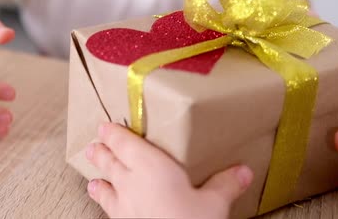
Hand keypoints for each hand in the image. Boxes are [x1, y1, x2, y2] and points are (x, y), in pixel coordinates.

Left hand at [85, 123, 252, 218]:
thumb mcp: (214, 204)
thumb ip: (226, 184)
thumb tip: (244, 171)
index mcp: (150, 166)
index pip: (124, 143)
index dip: (112, 133)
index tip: (105, 126)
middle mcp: (130, 182)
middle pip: (110, 162)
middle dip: (101, 152)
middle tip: (94, 145)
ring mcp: (122, 206)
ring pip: (104, 186)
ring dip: (98, 179)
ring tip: (92, 179)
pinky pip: (108, 210)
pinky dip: (104, 204)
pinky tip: (107, 209)